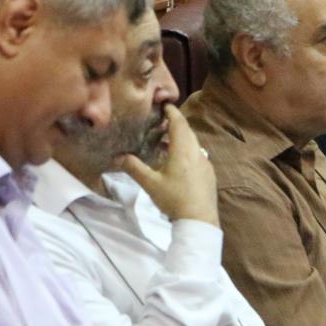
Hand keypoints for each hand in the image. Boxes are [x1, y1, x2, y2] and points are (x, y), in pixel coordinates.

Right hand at [116, 105, 218, 225]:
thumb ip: (134, 167)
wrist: (200, 220)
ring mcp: (205, 163)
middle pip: (187, 131)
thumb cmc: (175, 199)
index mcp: (183, 150)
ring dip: (180, 139)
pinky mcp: (208, 173)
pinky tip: (176, 161)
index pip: (179, 123)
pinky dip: (186, 151)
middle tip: (161, 121)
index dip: (171, 112)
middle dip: (175, 124)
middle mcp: (197, 152)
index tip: (164, 105)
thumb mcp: (151, 183)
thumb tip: (117, 157)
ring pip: (193, 143)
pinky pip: (197, 154)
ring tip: (165, 142)